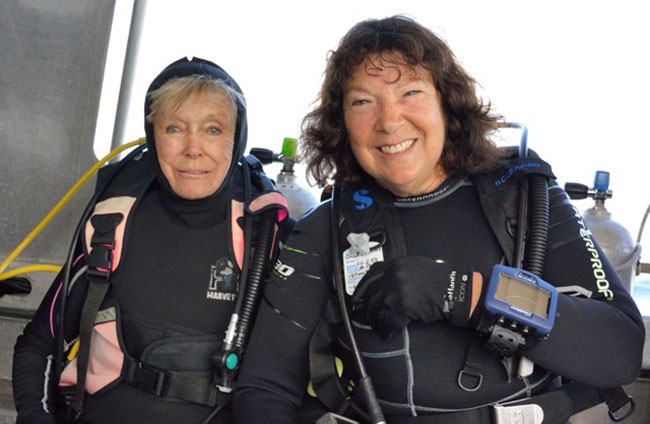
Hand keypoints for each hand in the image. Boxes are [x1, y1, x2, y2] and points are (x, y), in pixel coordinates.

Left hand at [351, 256, 477, 337]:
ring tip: (375, 325)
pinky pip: (388, 322)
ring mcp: (396, 292)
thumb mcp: (417, 266)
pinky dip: (385, 330)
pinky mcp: (401, 308)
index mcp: (395, 265)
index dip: (361, 288)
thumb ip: (400, 271)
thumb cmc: (441, 279)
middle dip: (364, 306)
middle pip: (370, 293)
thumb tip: (388, 281)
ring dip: (374, 319)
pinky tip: (385, 334)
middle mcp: (392, 276)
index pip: (370, 274)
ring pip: (376, 308)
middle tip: (361, 314)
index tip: (357, 296)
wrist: (455, 290)